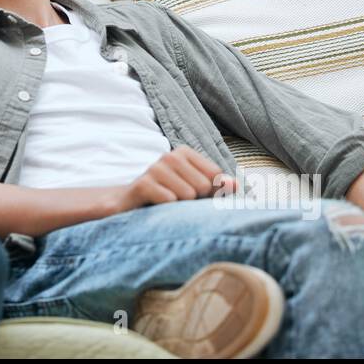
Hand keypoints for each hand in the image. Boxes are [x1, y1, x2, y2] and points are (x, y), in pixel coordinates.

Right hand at [116, 146, 239, 211]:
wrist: (128, 206)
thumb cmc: (167, 198)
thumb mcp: (195, 192)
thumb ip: (218, 188)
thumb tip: (235, 185)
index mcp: (184, 153)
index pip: (216, 175)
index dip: (210, 192)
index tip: (194, 196)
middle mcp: (169, 156)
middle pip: (204, 185)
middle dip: (194, 201)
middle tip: (176, 202)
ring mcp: (154, 169)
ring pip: (188, 194)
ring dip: (180, 207)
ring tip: (167, 206)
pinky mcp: (142, 184)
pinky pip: (170, 200)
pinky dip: (167, 211)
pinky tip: (157, 209)